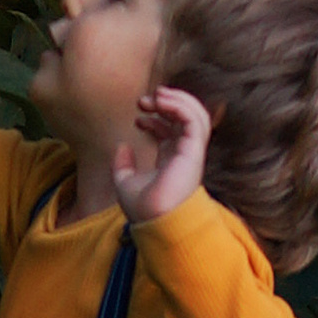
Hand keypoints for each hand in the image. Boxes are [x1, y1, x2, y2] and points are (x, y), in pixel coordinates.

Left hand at [110, 84, 212, 222]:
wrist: (154, 221)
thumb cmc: (143, 209)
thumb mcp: (125, 182)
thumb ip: (123, 164)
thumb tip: (122, 146)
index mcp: (172, 160)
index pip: (173, 130)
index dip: (157, 117)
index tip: (137, 117)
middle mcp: (184, 154)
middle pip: (185, 119)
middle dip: (166, 103)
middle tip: (143, 101)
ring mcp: (191, 152)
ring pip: (196, 115)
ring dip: (176, 99)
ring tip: (156, 95)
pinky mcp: (194, 150)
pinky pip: (194, 119)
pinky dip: (180, 105)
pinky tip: (161, 102)